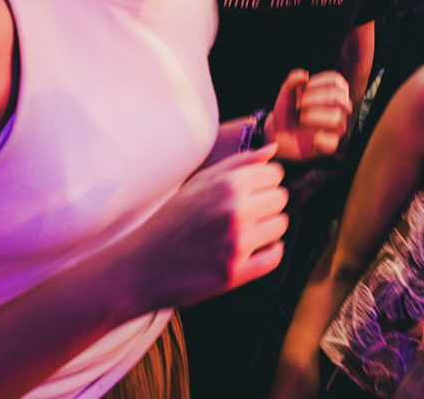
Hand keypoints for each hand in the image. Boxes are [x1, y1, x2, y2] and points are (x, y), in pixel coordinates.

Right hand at [117, 147, 287, 311]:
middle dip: (265, 205)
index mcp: (228, 185)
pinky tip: (247, 251)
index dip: (263, 183)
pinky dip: (266, 254)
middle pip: (281, 199)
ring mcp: (237, 243)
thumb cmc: (171, 221)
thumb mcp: (200, 182)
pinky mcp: (236, 272)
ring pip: (280, 226)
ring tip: (241, 234)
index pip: (276, 174)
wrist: (142, 266)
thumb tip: (273, 150)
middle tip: (241, 215)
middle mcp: (235, 211)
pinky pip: (275, 256)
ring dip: (266, 230)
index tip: (248, 193)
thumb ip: (240, 162)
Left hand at [265, 69, 351, 159]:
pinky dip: (317, 137)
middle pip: (337, 97)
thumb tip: (304, 76)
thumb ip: (293, 80)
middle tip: (299, 105)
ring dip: (313, 115)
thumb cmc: (287, 112)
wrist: (278, 133)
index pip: (336, 81)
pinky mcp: (330, 145)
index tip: (303, 90)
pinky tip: (309, 134)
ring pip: (336, 117)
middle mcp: (340, 109)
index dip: (317, 83)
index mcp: (334, 94)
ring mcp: (337, 128)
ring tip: (302, 118)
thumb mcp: (286, 92)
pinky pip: (331, 141)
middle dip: (313, 98)